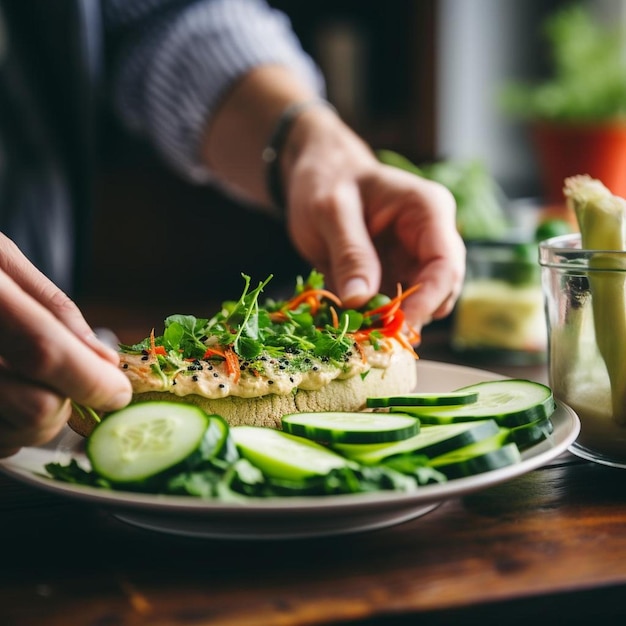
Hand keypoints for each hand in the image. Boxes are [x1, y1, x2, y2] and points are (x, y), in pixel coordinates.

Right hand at [0, 234, 131, 456]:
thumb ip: (53, 309)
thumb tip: (104, 361)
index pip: (43, 352)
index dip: (90, 379)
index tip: (118, 392)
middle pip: (35, 408)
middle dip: (66, 403)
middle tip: (64, 381)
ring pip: (13, 437)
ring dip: (35, 420)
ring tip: (19, 381)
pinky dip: (6, 431)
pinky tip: (1, 397)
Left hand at [282, 109, 465, 329]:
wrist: (317, 175)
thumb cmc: (327, 179)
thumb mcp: (331, 210)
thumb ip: (350, 252)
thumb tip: (360, 301)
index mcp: (428, 210)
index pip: (446, 264)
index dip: (427, 301)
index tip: (396, 327)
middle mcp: (430, 237)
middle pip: (440, 290)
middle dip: (411, 316)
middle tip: (375, 336)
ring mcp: (413, 259)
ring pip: (419, 304)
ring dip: (392, 323)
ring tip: (359, 331)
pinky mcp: (394, 275)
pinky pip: (394, 306)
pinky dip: (376, 320)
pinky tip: (352, 324)